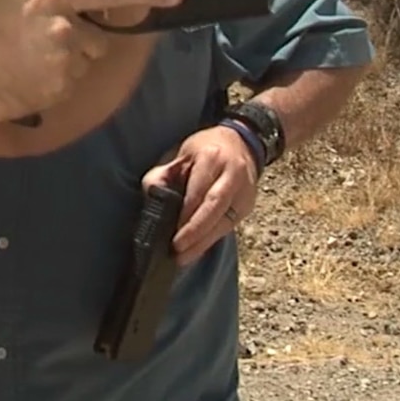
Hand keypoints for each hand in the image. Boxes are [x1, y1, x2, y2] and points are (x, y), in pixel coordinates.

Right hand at [0, 0, 183, 123]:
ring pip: (83, 62)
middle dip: (80, 38)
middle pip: (97, 36)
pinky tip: (27, 76)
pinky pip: (68, 84)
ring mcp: (66, 63)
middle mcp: (68, 29)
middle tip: (45, 40)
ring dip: (67, 60)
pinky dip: (55, 81)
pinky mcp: (60, 91)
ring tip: (31, 60)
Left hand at [141, 125, 258, 265]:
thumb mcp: (180, 152)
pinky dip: (211, 239)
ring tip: (184, 257)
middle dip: (196, 232)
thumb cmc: (205, 148)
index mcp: (213, 157)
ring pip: (224, 222)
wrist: (240, 142)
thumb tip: (152, 194)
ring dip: (203, 243)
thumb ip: (164, 173)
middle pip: (215, 208)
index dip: (186, 214)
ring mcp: (245, 191)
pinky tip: (196, 249)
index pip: (199, 190)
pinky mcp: (247, 205)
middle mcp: (233, 174)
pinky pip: (228, 226)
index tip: (172, 231)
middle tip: (177, 250)